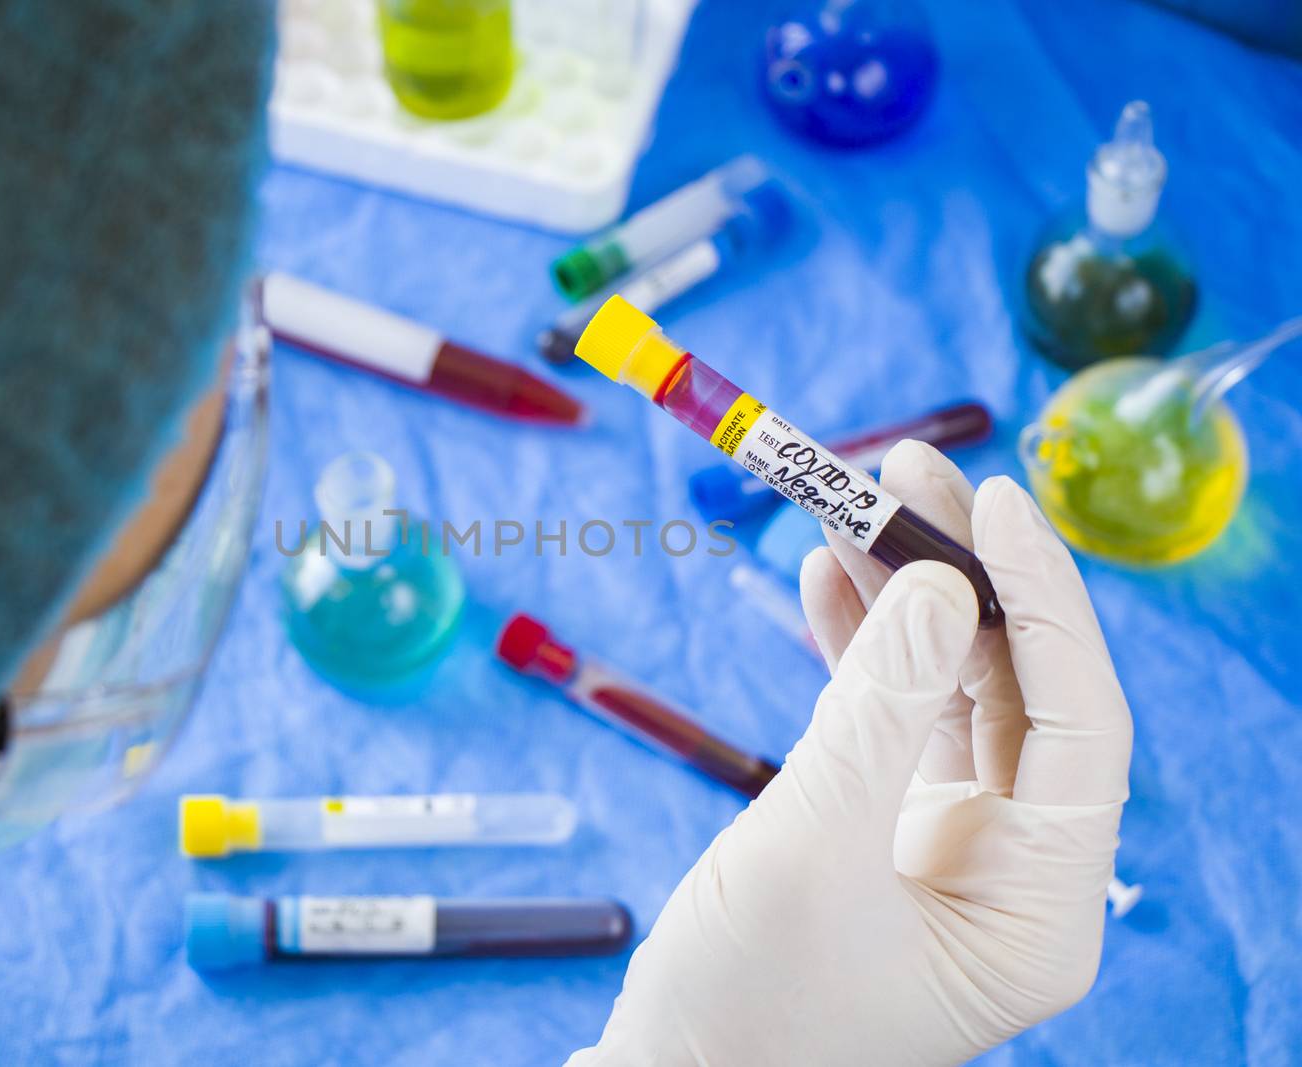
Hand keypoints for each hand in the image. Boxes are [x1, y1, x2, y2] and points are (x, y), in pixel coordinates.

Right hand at [570, 443, 1131, 1065]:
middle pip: (1012, 688)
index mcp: (1037, 908)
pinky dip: (858, 646)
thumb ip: (876, 711)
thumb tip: (935, 581)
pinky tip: (821, 578)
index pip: (1077, 723)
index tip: (992, 503)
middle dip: (959, 574)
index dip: (1042, 601)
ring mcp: (947, 846)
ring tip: (847, 502)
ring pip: (947, 689)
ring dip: (901, 595)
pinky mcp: (883, 828)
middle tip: (905, 470)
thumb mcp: (810, 850)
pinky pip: (890, 717)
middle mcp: (1012, 871)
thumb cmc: (744, 1005)